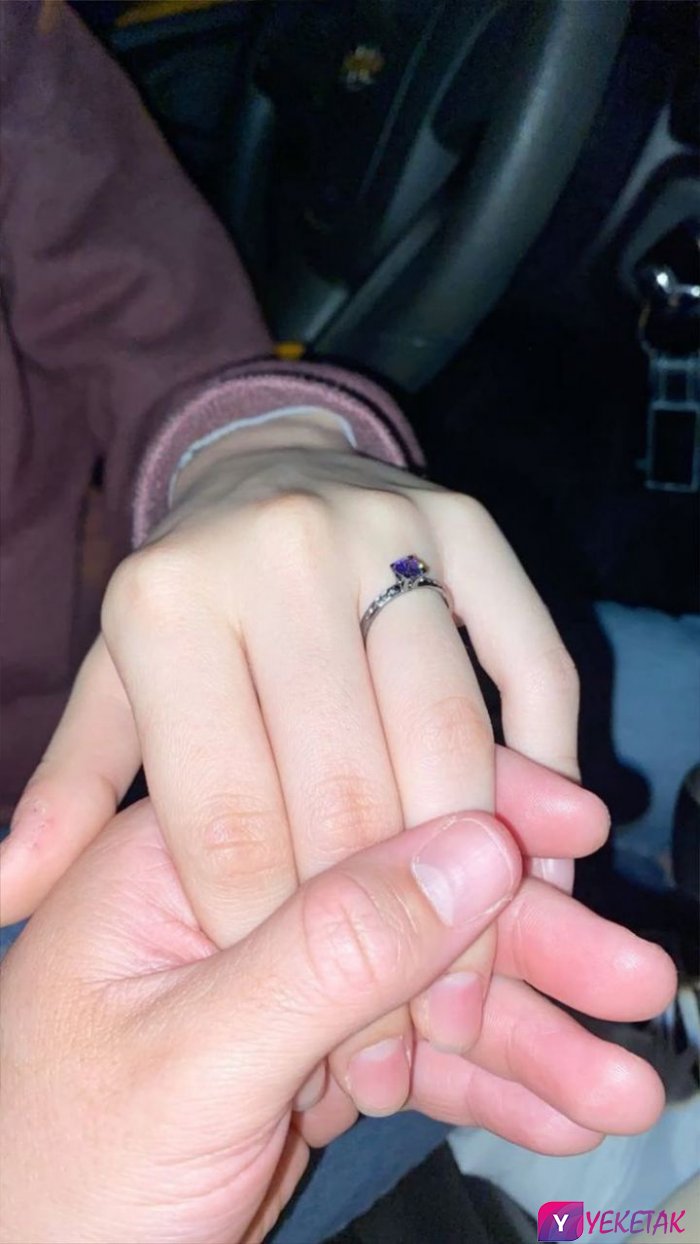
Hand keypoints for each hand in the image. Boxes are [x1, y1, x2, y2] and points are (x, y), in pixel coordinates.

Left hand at [0, 800, 674, 1243]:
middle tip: (639, 982)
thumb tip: (478, 850)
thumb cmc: (63, 1175)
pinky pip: (418, 1063)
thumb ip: (331, 954)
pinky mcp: (317, 1064)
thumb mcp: (194, 1062)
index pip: (343, 795)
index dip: (469, 804)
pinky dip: (490, 1094)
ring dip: (530, 1035)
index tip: (577, 827)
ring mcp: (288, 988)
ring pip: (429, 988)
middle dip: (527, 944)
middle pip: (409, 896)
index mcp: (186, 858)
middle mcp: (245, 903)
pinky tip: (568, 1115)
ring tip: (631, 1083)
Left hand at [3, 418, 581, 1106]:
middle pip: (343, 786)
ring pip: (447, 736)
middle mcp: (273, 553)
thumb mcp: (112, 691)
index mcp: (163, 607)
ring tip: (463, 986)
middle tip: (398, 1038)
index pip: (227, 814)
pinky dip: (549, 775)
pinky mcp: (473, 530)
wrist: (264, 470)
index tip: (309, 1037)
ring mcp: (384, 530)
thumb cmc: (185, 611)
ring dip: (468, 882)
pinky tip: (531, 870)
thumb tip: (1, 896)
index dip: (271, 943)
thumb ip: (70, 794)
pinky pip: (534, 672)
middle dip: (374, 939)